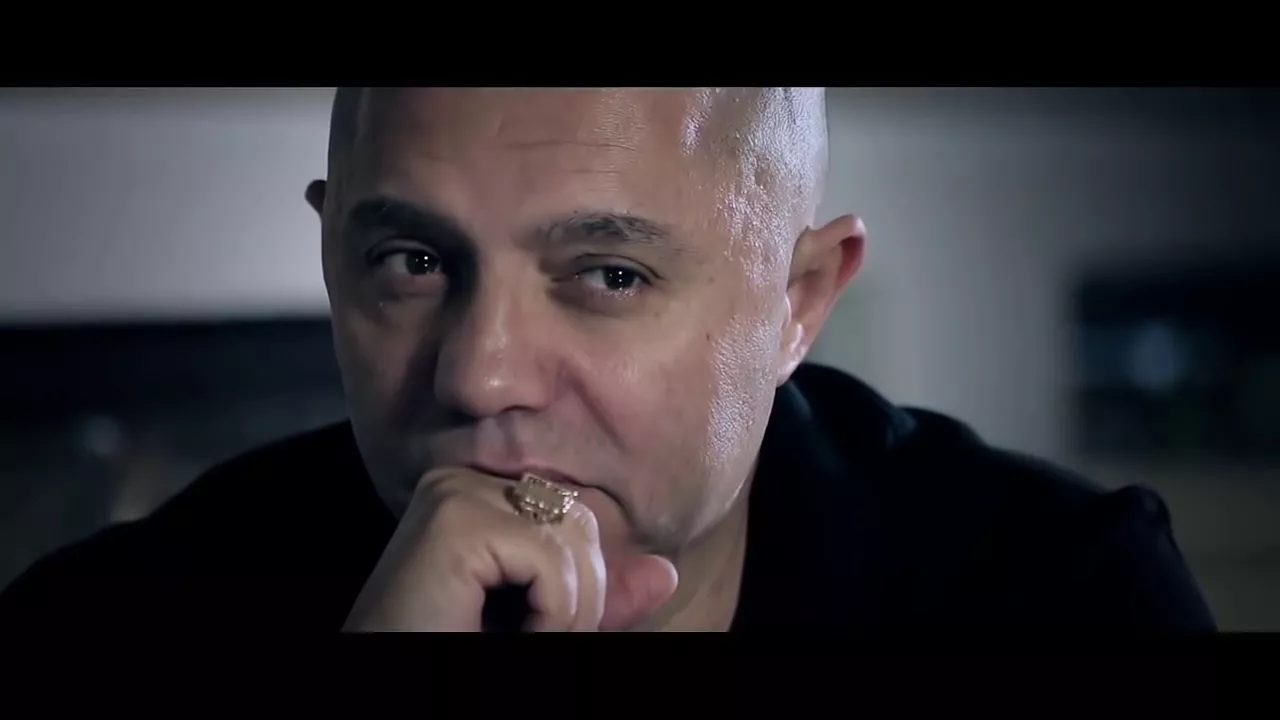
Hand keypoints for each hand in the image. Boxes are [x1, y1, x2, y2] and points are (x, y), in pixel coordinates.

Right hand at [343, 467, 678, 631]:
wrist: (393, 688)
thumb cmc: (451, 655)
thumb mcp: (542, 626)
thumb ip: (598, 599)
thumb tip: (666, 572)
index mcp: (479, 494)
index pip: (578, 518)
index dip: (584, 586)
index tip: (541, 625)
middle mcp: (462, 478)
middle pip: (583, 521)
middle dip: (580, 597)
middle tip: (529, 636)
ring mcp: (455, 491)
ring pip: (575, 540)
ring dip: (567, 613)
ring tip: (516, 639)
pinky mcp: (454, 518)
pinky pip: (551, 560)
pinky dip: (550, 616)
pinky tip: (506, 635)